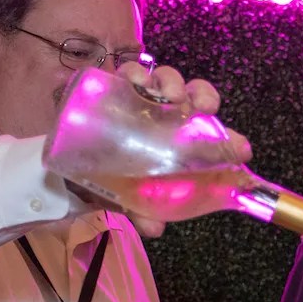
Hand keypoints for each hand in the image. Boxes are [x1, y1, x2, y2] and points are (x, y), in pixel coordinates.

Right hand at [113, 62, 251, 237]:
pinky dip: (134, 74)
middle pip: (191, 95)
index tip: (241, 148)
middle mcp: (158, 112)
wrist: (61, 164)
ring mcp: (135, 97)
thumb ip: (140, 209)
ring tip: (169, 96)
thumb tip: (155, 228)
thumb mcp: (125, 197)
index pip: (206, 128)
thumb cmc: (102, 178)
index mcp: (171, 136)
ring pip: (163, 78)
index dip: (228, 137)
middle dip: (203, 95)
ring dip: (171, 82)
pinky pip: (127, 72)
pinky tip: (136, 82)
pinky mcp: (109, 86)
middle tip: (202, 110)